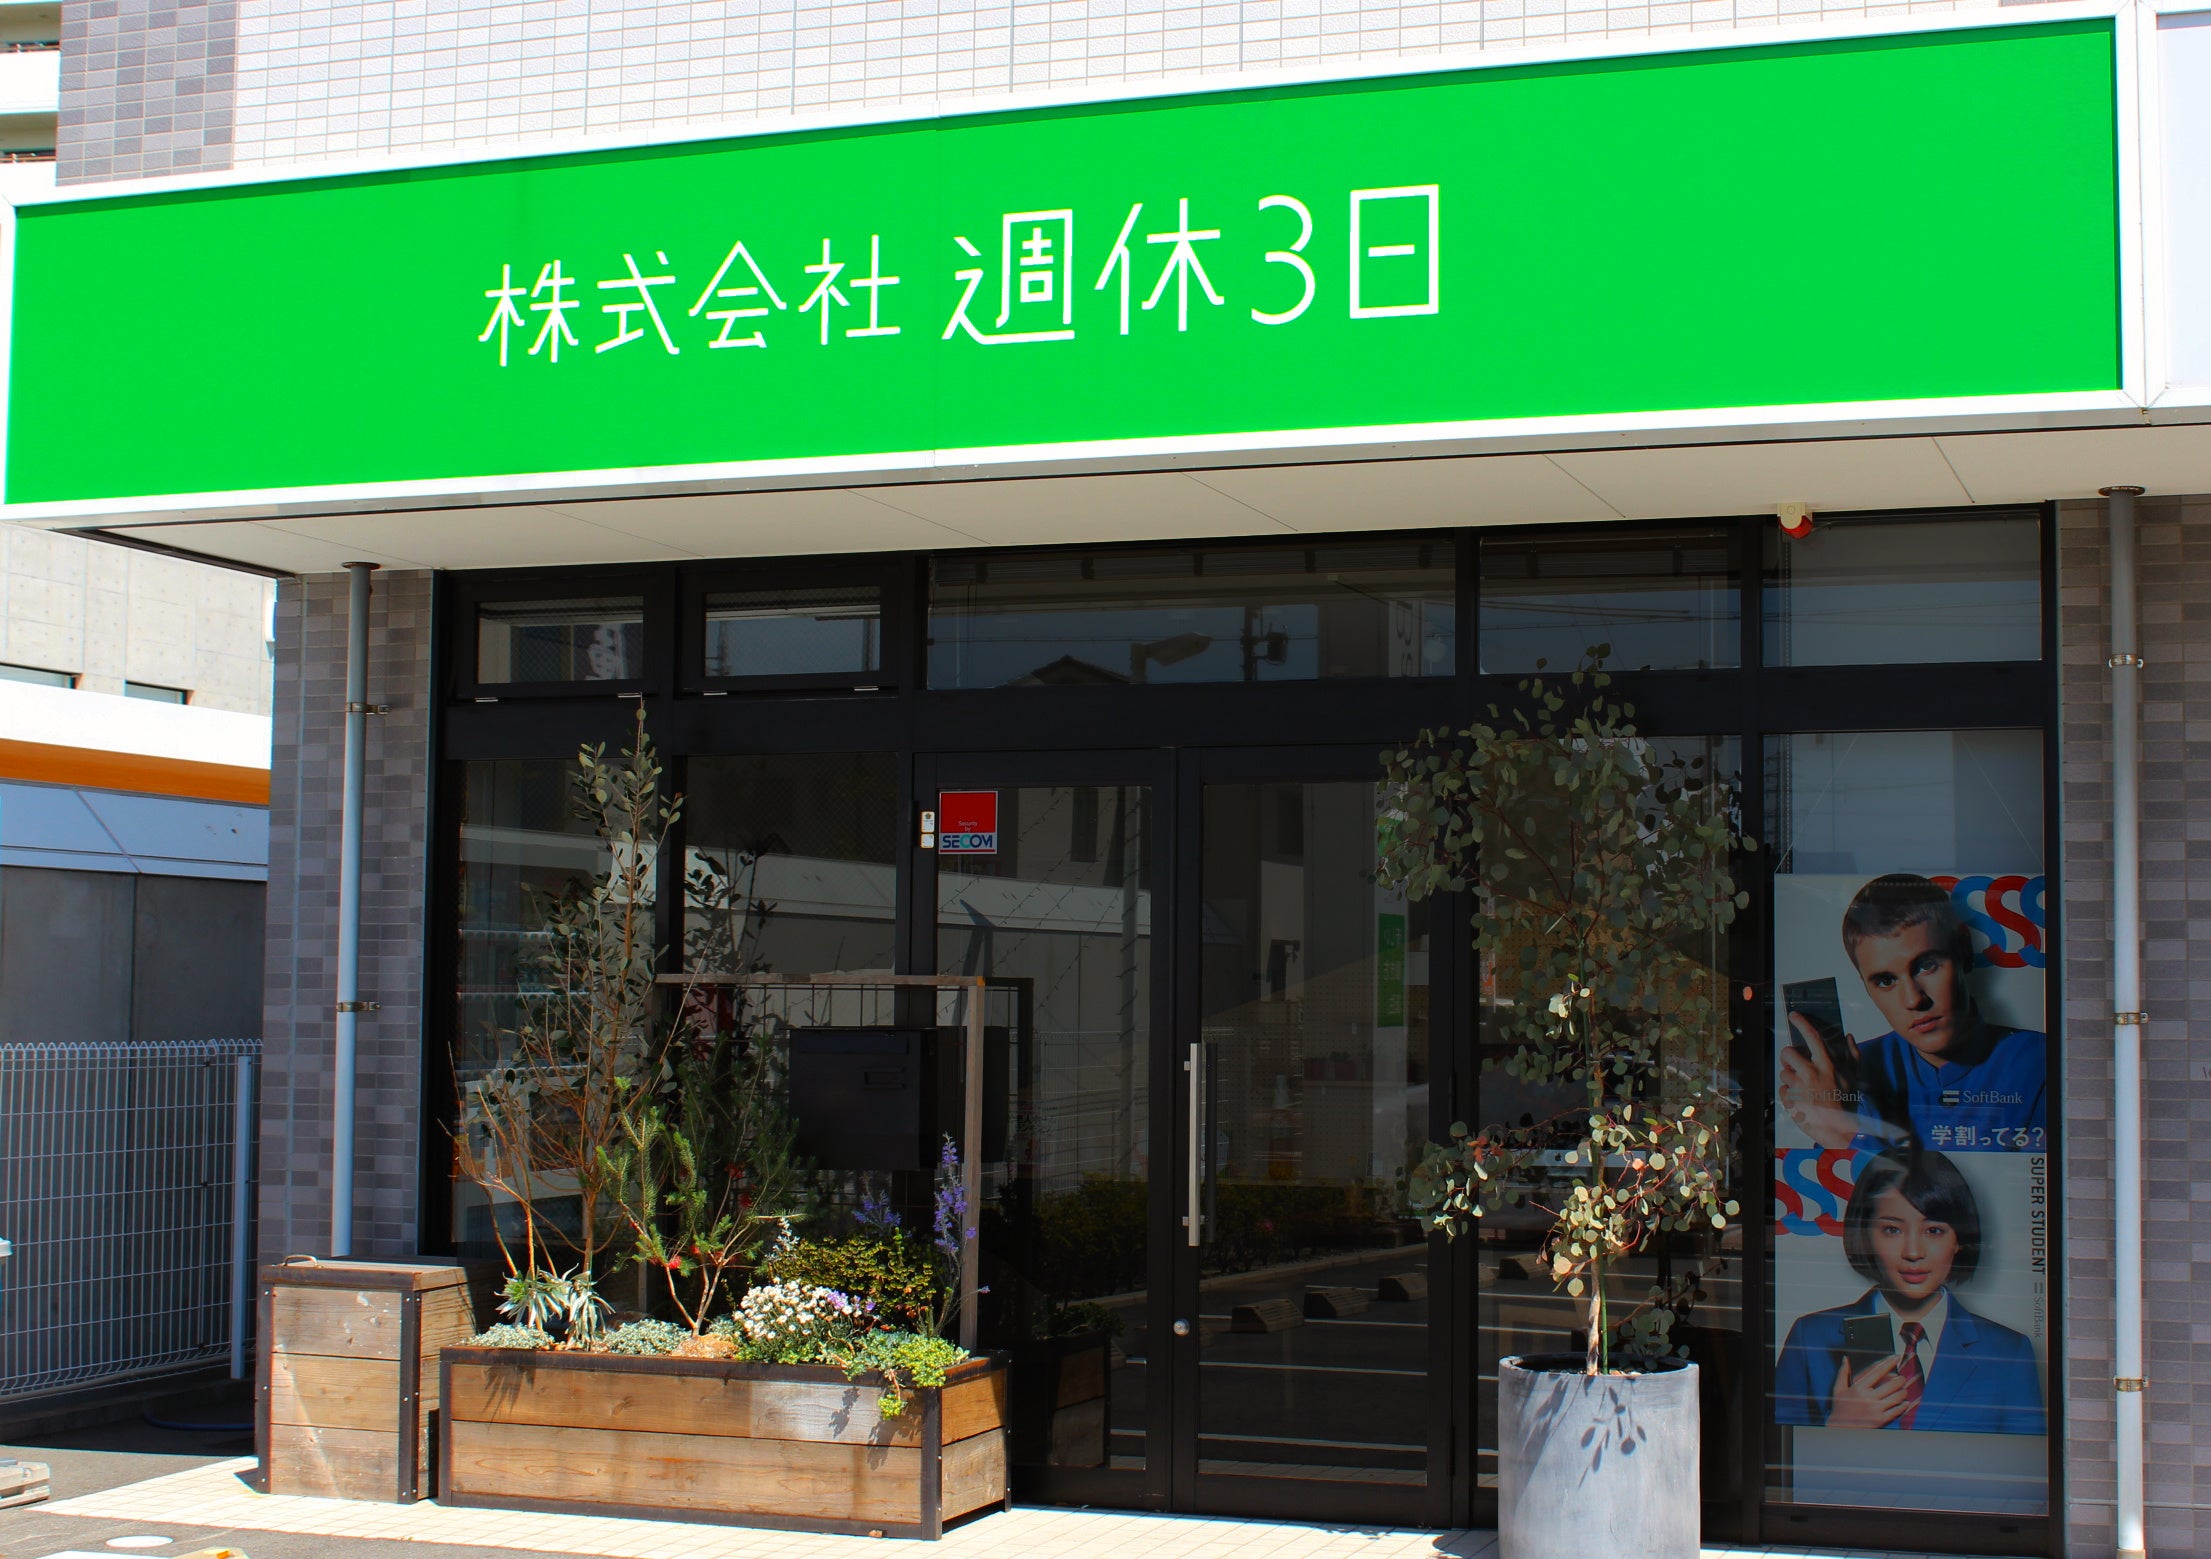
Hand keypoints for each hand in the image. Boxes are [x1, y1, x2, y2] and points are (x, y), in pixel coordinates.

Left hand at [1779, 1018, 1860, 1149]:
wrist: (1839, 1130)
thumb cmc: (1848, 1102)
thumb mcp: (1854, 1077)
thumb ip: (1853, 1055)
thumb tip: (1849, 1037)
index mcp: (1827, 1065)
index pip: (1812, 1037)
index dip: (1802, 1023)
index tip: (1793, 1016)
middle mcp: (1810, 1072)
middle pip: (1787, 1053)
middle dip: (1789, 1059)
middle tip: (1796, 1066)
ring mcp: (1798, 1086)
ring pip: (1783, 1073)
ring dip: (1791, 1079)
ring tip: (1805, 1090)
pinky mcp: (1789, 1099)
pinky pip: (1782, 1090)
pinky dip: (1789, 1095)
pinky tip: (1802, 1101)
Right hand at [1825, 1355, 1907, 1428]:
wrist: (1841, 1428)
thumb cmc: (1840, 1408)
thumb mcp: (1838, 1389)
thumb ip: (1843, 1373)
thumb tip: (1846, 1359)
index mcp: (1858, 1388)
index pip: (1877, 1372)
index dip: (1888, 1363)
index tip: (1895, 1357)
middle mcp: (1868, 1398)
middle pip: (1891, 1384)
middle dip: (1900, 1379)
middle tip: (1902, 1378)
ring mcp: (1876, 1409)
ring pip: (1897, 1397)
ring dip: (1903, 1392)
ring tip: (1903, 1390)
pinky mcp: (1881, 1420)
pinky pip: (1897, 1410)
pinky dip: (1903, 1405)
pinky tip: (1904, 1402)